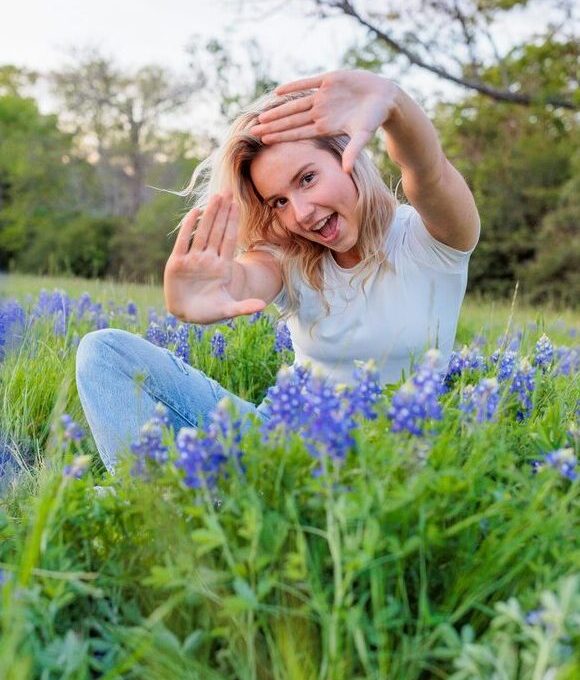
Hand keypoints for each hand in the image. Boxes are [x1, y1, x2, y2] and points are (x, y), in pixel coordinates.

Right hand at [164, 195, 265, 323]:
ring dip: (208, 215)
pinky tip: (194, 213)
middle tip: (228, 191)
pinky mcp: (177, 263)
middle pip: (217, 231)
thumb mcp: (227, 310)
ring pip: (202, 233)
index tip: (237, 205)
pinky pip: (184, 242)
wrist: (186, 314)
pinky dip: (188, 228)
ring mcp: (193, 260)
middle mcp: (208, 260)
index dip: (232, 223)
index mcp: (222, 268)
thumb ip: (244, 307)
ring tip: (215, 197)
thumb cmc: (208, 312)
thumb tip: (263, 305)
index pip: (229, 240)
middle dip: (222, 212)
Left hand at [250, 70, 399, 172]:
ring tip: (261, 116)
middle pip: (291, 120)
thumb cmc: (374, 119)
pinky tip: (278, 91)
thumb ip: (353, 151)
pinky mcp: (329, 80)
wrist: (384, 97)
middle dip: (273, 126)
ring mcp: (323, 96)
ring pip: (295, 104)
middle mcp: (320, 112)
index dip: (281, 136)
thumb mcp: (363, 136)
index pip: (298, 132)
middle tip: (253, 132)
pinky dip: (294, 86)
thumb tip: (347, 170)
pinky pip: (308, 83)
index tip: (265, 141)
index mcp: (325, 126)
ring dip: (278, 110)